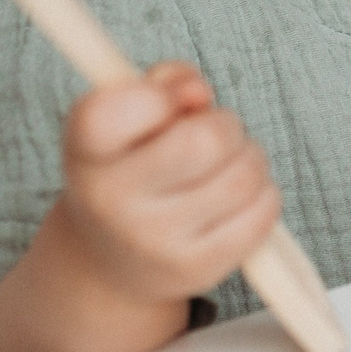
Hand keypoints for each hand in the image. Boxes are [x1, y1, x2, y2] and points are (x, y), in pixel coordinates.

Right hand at [56, 62, 281, 305]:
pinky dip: (263, 195)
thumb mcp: (131, 120)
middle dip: (225, 125)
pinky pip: (261, 213)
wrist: (116, 261)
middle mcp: (110, 200)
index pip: (109, 111)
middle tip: (216, 134)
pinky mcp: (195, 268)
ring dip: (250, 158)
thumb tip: (196, 93)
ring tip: (229, 165)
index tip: (170, 102)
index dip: (157, 95)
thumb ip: (165, 83)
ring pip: (243, 176)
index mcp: (87, 151)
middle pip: (204, 141)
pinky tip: (240, 198)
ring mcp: (153, 241)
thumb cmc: (135, 168)